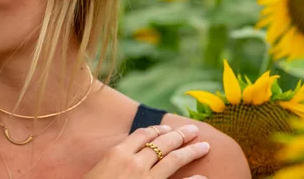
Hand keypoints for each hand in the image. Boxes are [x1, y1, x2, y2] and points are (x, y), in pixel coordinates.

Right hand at [84, 124, 209, 178]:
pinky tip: (203, 178)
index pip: (142, 134)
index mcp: (117, 153)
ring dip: (191, 151)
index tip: (167, 128)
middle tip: (193, 130)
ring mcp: (145, 178)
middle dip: (180, 135)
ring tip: (205, 146)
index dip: (157, 130)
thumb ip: (113, 161)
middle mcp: (133, 162)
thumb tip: (123, 157)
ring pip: (173, 159)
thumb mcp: (98, 170)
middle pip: (161, 142)